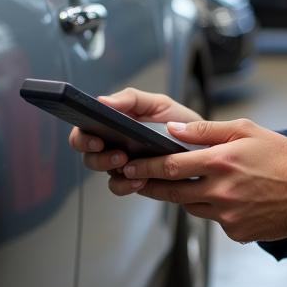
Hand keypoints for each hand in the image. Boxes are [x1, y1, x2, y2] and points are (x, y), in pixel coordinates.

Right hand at [68, 87, 202, 174]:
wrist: (203, 144)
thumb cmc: (178, 121)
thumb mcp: (157, 103)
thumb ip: (130, 99)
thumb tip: (102, 101)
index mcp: (113, 124)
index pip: (84, 130)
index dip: (83, 136)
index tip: (96, 139)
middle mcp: (113, 145)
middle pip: (88, 154)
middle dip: (97, 157)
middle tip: (118, 155)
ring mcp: (123, 165)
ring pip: (103, 173)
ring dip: (113, 171)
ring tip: (130, 166)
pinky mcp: (134, 180)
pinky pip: (120, 187)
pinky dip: (127, 185)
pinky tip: (141, 180)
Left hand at [110, 118, 286, 243]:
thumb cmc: (282, 158)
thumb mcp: (246, 131)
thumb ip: (205, 131)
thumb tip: (172, 130)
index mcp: (222, 162)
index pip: (171, 165)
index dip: (146, 166)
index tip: (129, 165)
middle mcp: (221, 191)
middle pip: (172, 192)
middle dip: (149, 185)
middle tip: (133, 179)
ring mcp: (227, 215)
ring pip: (190, 206)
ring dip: (181, 196)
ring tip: (176, 184)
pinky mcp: (235, 232)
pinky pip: (213, 220)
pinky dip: (211, 209)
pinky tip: (224, 198)